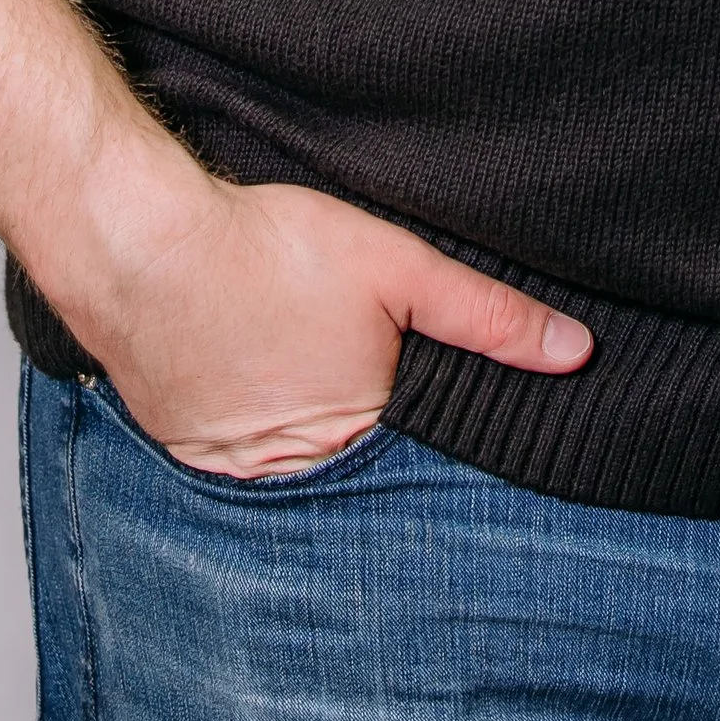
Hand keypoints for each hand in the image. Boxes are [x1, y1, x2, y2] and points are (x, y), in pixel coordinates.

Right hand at [78, 172, 592, 478]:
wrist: (143, 246)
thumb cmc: (271, 252)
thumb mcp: (397, 267)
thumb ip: (487, 315)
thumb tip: (576, 354)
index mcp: (362, 438)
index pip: (416, 456)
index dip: (426, 422)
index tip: (421, 390)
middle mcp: (299, 474)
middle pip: (354, 463)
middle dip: (365, 430)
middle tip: (344, 363)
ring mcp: (233, 468)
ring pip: (293, 460)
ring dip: (302, 427)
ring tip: (293, 361)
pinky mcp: (184, 447)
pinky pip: (233, 449)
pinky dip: (247, 419)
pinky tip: (247, 367)